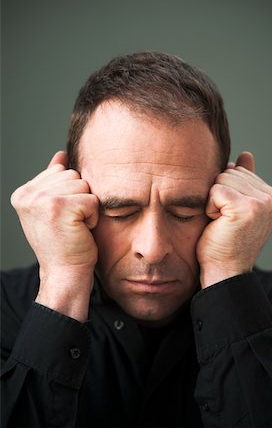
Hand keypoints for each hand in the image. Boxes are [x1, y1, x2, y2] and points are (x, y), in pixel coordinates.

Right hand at [10, 151, 98, 320]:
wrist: (65, 274)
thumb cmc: (63, 243)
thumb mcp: (52, 209)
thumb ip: (54, 181)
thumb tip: (61, 154)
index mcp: (23, 193)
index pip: (61, 172)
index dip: (70, 195)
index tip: (60, 219)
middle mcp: (28, 195)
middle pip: (73, 176)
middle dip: (79, 199)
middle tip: (69, 224)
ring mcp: (41, 200)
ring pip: (84, 186)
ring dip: (86, 208)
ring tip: (74, 227)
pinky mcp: (60, 207)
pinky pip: (92, 199)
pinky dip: (92, 217)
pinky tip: (80, 231)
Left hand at [196, 152, 271, 288]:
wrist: (223, 271)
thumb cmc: (225, 240)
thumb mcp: (237, 206)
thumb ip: (244, 180)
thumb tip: (245, 155)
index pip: (238, 171)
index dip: (225, 192)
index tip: (232, 217)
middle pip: (229, 172)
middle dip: (218, 195)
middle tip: (225, 221)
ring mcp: (262, 202)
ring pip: (221, 179)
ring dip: (213, 201)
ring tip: (222, 222)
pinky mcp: (246, 207)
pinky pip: (215, 190)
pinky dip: (209, 207)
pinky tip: (218, 224)